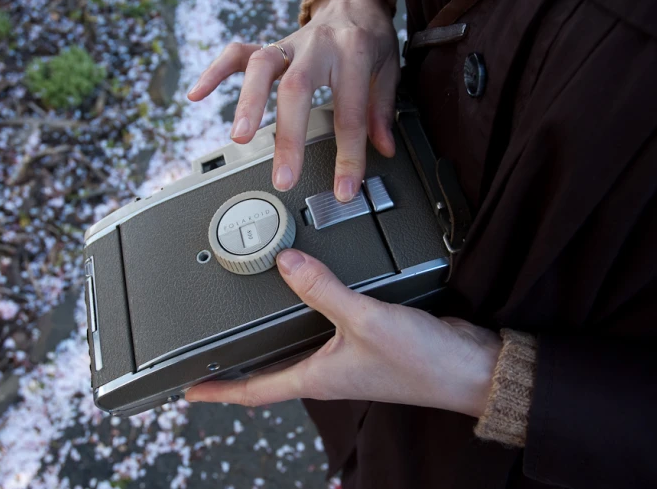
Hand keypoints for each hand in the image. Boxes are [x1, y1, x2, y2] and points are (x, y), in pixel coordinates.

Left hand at [186, 250, 502, 416]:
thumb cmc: (422, 362)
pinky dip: (302, 321)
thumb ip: (324, 290)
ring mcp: (345, 360)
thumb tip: (286, 264)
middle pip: (267, 376)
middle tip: (207, 361)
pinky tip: (304, 303)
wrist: (467, 368)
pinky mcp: (364, 343)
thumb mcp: (365, 320)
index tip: (188, 390)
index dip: (218, 391)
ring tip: (241, 332)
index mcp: (317, 377)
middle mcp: (326, 372)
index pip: (254, 391)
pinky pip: (320, 333)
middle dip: (235, 372)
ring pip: (293, 354)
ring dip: (266, 348)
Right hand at [187, 0, 400, 201]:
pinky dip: (215, 73)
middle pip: (297, 89)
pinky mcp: (269, 45)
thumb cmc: (369, 40)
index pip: (349, 112)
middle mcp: (317, 46)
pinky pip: (236, 54)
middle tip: (284, 177)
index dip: (348, 155)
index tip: (345, 188)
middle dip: (289, 137)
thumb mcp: (388, 71)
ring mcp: (289, 45)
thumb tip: (382, 149)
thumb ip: (382, 111)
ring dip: (248, 103)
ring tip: (240, 138)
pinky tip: (198, 94)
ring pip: (261, 67)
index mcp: (353, 53)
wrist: (353, 3)